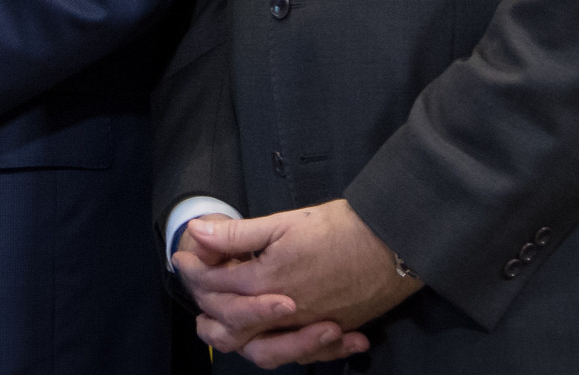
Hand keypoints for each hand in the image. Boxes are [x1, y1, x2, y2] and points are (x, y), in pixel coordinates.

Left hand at [176, 199, 418, 368]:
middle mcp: (287, 315)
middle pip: (234, 327)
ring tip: (226, 327)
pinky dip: (290, 350)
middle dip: (209, 308)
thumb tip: (198, 232)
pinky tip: (284, 338)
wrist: (395, 243)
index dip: (195, 272)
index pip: (218, 287)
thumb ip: (237, 235)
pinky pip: (307, 354)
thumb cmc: (341, 228)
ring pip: (267, 350)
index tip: (184, 257)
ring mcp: (311, 328)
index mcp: (268, 285)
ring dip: (242, 339)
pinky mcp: (335, 330)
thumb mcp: (283, 224)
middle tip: (199, 287)